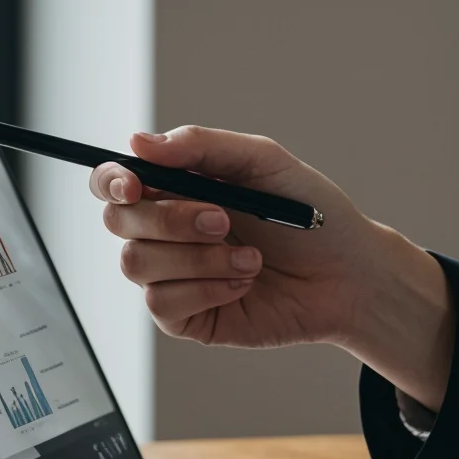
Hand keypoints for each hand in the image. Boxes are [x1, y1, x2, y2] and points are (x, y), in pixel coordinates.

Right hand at [91, 125, 454, 404]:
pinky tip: (243, 282)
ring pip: (137, 264)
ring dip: (198, 257)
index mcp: (179, 187)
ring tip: (250, 257)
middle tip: (224, 219)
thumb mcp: (264, 162)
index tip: (133, 184)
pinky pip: (163, 304)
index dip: (110, 180)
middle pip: (118, 221)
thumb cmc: (313, 214)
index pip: (113, 181)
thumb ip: (201, 146)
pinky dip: (208, 289)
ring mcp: (173, 275)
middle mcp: (167, 230)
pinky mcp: (187, 317)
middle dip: (170, 219)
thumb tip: (138, 142)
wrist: (349, 275)